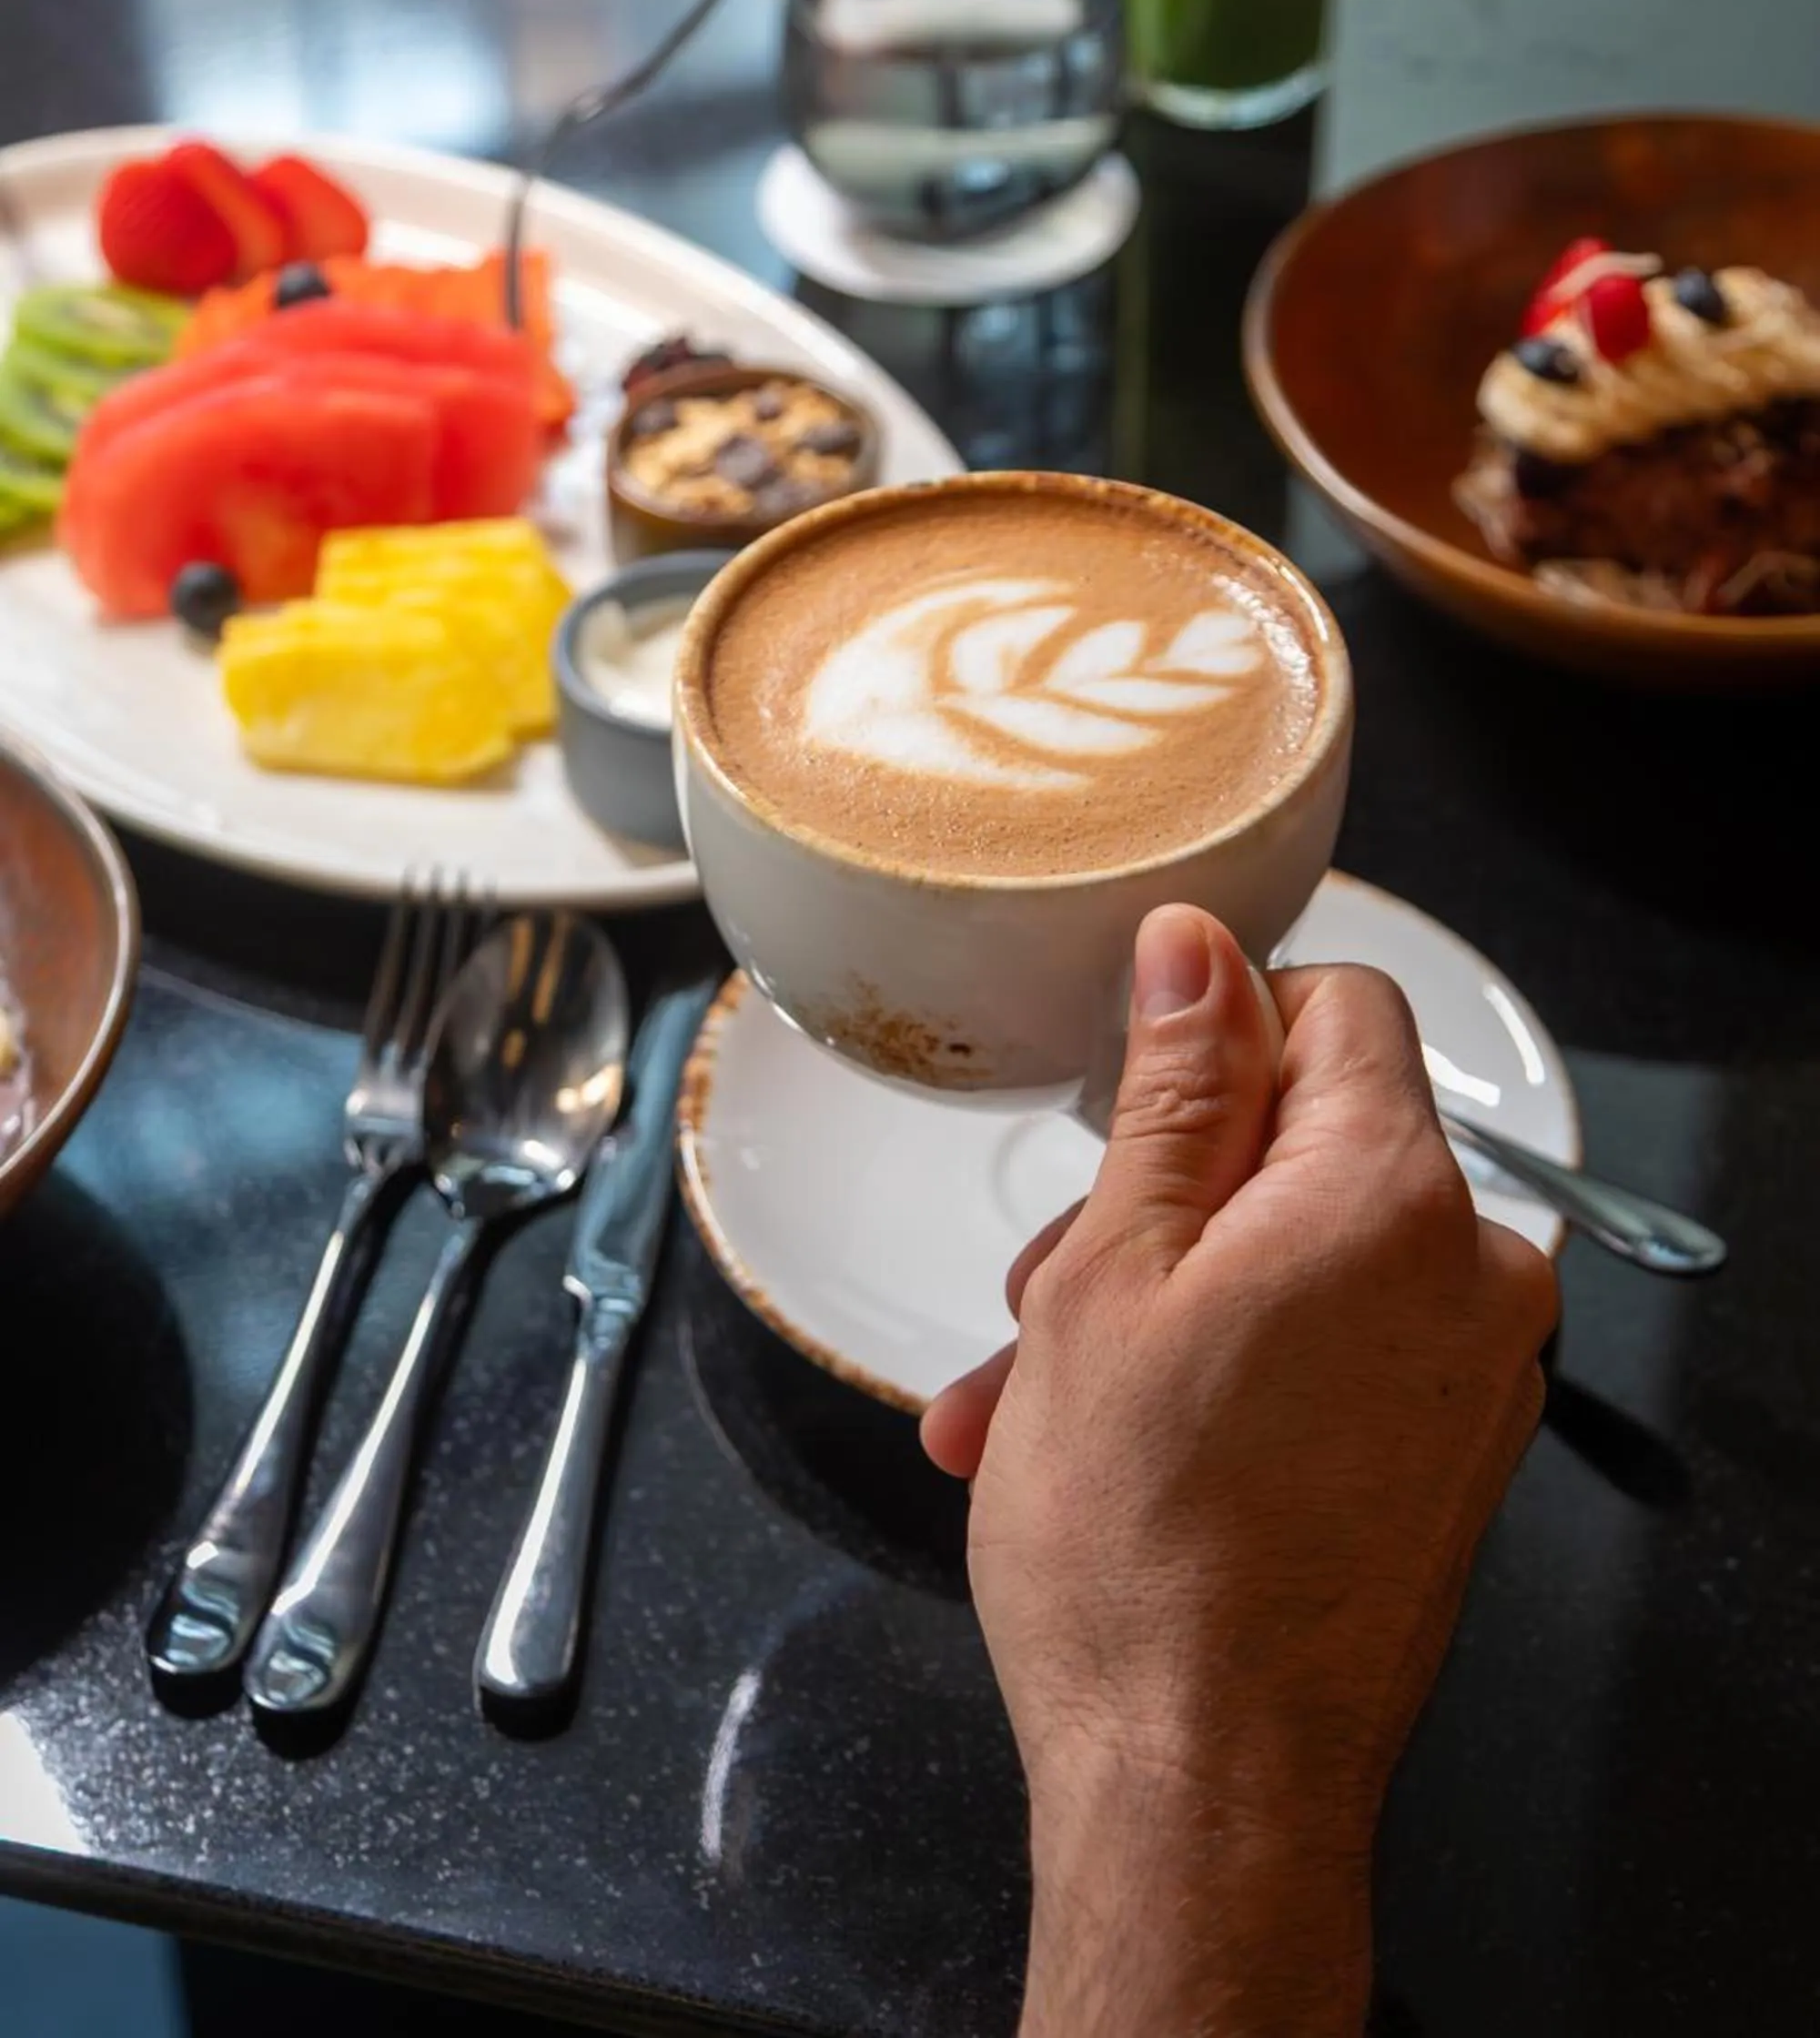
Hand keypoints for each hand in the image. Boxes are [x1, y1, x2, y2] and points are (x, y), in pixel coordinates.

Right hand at [924, 906, 1557, 2037]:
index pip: (1339, 1006)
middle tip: (1038, 1294)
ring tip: (1028, 1402)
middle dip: (1154, 1200)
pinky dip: (1222, 1372)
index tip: (1130, 1104)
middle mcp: (1469, 1276)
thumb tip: (1196, 949)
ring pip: (1294, 1261)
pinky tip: (1103, 1447)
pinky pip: (1328, 1354)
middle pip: (1303, 1146)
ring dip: (1157, 1305)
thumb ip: (1172, 1090)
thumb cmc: (1139, 1553)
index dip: (1219, 1029)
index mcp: (1393, 1196)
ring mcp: (1470, 1380)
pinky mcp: (1447, 1462)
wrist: (1205, 1794)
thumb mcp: (1109, 1274)